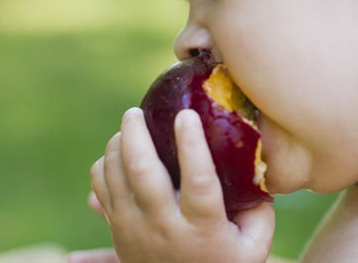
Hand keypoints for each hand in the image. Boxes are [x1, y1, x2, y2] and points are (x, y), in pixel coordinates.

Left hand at [90, 108, 274, 262]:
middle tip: (135, 112)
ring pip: (113, 176)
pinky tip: (118, 156)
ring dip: (116, 145)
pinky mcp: (117, 231)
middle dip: (135, 134)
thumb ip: (259, 209)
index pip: (198, 180)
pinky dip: (104, 166)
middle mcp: (163, 228)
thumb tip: (255, 168)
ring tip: (129, 128)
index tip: (186, 115)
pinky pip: (99, 189)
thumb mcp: (254, 245)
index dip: (192, 145)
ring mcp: (134, 230)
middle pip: (142, 172)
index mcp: (202, 228)